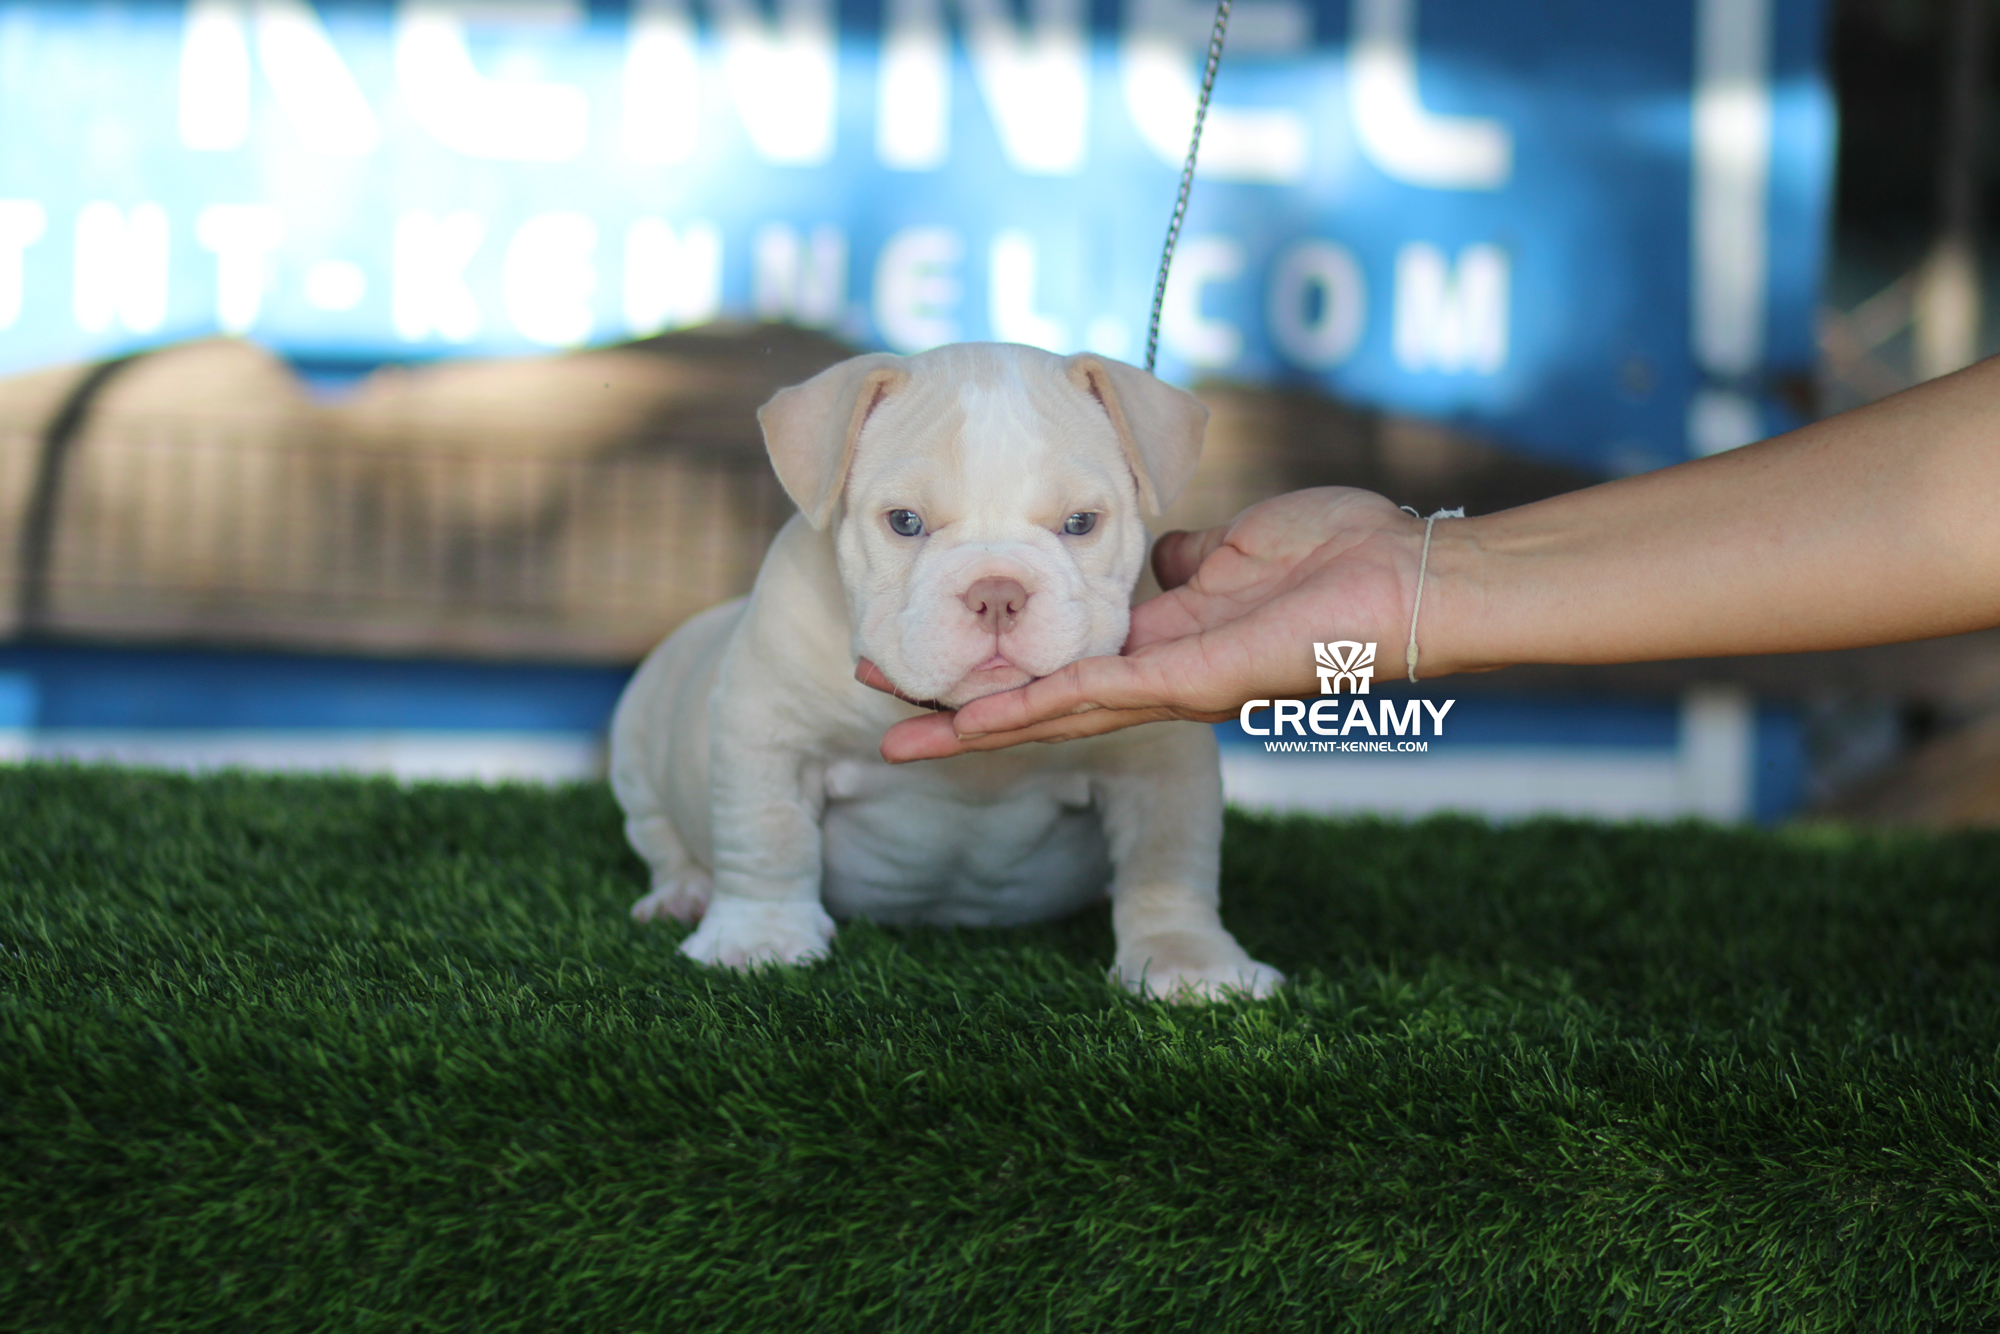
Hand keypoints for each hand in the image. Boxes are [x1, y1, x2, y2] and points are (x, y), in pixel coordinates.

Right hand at [861, 487, 1425, 760]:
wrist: (1410, 579)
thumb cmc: (1342, 554)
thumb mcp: (1238, 543)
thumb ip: (1183, 557)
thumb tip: (1154, 552)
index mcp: (1168, 642)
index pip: (1065, 659)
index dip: (1000, 661)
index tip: (938, 651)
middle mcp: (1159, 678)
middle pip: (1042, 697)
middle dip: (964, 706)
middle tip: (885, 703)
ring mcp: (1171, 689)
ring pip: (1054, 711)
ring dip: (977, 726)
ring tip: (905, 740)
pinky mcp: (1188, 686)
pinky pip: (1095, 697)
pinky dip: (1030, 711)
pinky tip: (972, 726)